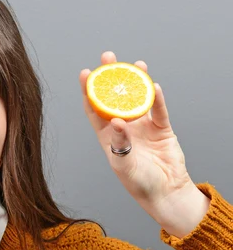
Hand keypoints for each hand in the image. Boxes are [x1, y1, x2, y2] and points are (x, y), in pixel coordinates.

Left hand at [79, 51, 191, 216]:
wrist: (165, 192)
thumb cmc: (138, 183)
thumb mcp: (124, 164)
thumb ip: (120, 143)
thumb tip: (116, 121)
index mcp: (107, 135)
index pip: (94, 108)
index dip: (89, 91)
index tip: (85, 73)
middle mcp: (123, 127)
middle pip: (115, 97)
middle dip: (111, 77)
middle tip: (108, 57)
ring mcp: (143, 126)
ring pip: (138, 98)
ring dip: (136, 81)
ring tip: (134, 64)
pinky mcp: (162, 128)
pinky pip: (159, 110)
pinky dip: (156, 98)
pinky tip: (154, 85)